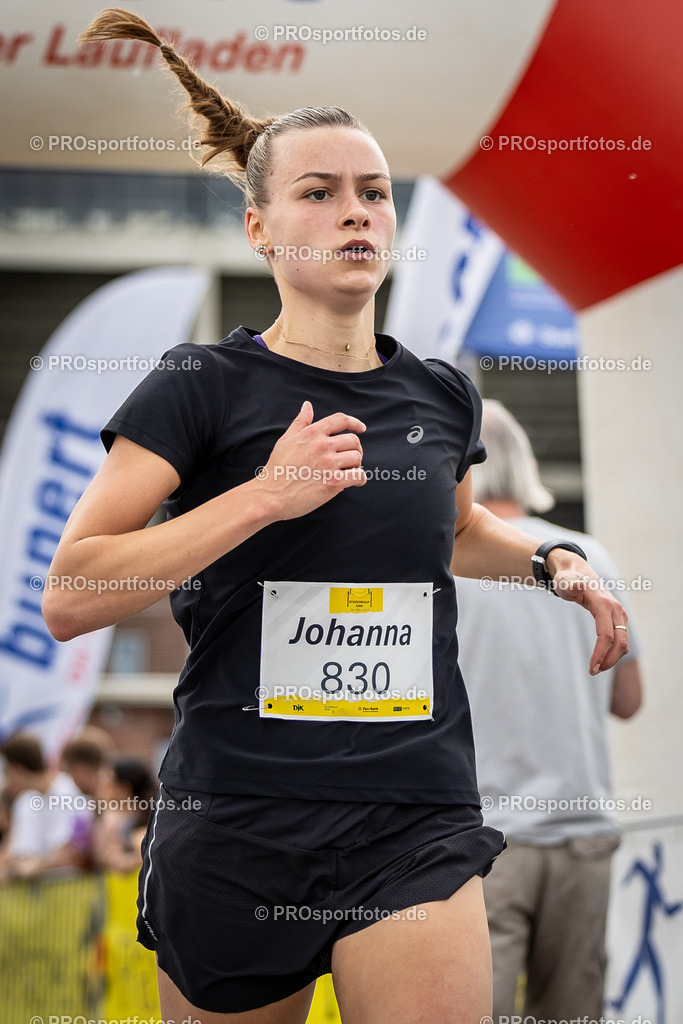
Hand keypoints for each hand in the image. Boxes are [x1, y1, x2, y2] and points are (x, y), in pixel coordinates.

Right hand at [253, 400, 366, 519]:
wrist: (270, 495)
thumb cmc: (277, 469)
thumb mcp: (286, 440)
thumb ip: (300, 422)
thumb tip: (307, 405)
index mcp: (312, 433)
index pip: (341, 420)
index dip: (354, 423)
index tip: (361, 428)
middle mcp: (322, 445)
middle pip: (353, 440)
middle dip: (354, 449)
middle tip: (348, 459)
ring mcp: (329, 463)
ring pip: (357, 458)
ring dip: (355, 465)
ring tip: (347, 471)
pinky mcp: (334, 482)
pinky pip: (359, 475)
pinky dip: (359, 479)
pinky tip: (352, 482)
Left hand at [547, 550, 628, 674]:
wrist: (577, 572)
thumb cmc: (567, 579)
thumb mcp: (564, 581)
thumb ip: (570, 584)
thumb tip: (577, 585)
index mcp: (603, 603)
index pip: (606, 635)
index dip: (600, 653)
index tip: (592, 668)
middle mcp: (616, 609)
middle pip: (620, 642)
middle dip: (608, 660)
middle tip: (593, 672)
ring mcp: (619, 614)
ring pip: (623, 642)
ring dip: (612, 658)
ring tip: (596, 668)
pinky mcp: (619, 618)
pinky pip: (620, 639)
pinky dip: (614, 651)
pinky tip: (601, 658)